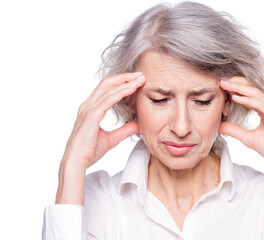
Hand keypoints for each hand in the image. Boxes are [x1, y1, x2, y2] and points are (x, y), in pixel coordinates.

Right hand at [56, 72, 145, 203]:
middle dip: (125, 77)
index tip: (137, 81)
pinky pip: (108, 100)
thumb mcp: (112, 139)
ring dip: (126, 82)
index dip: (121, 83)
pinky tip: (132, 89)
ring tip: (140, 79)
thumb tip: (138, 125)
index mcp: (91, 109)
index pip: (107, 89)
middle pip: (107, 83)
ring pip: (108, 89)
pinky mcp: (91, 116)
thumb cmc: (90, 151)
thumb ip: (124, 130)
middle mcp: (88, 106)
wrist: (77, 162)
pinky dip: (121, 92)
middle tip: (140, 75)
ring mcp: (88, 109)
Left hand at [218, 76, 263, 168]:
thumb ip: (234, 130)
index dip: (235, 87)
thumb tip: (219, 126)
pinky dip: (248, 100)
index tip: (221, 85)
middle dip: (236, 83)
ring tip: (225, 84)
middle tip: (221, 80)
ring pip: (255, 93)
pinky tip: (235, 97)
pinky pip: (260, 105)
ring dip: (239, 88)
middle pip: (252, 88)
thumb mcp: (247, 138)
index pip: (249, 93)